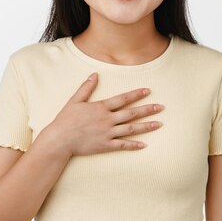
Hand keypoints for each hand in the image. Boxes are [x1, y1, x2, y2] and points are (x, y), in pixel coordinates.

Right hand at [42, 72, 163, 156]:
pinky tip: (144, 144)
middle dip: (148, 110)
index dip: (136, 94)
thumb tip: (94, 74)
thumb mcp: (75, 100)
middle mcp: (107, 119)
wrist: (60, 139)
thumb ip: (86, 88)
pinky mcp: (105, 145)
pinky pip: (123, 145)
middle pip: (131, 113)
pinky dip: (134, 145)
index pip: (123, 99)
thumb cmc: (66, 119)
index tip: (148, 91)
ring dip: (146, 126)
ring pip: (131, 129)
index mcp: (101, 107)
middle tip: (161, 107)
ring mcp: (107, 133)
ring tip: (159, 124)